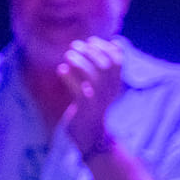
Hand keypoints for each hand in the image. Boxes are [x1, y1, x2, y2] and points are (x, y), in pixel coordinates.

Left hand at [58, 36, 124, 155]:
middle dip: (90, 51)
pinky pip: (79, 90)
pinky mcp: (86, 109)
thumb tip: (113, 42)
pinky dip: (69, 78)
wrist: (92, 138)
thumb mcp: (103, 88)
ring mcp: (98, 100)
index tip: (91, 41)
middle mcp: (110, 91)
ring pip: (93, 76)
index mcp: (115, 84)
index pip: (118, 61)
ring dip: (79, 62)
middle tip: (74, 45)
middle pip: (105, 65)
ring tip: (68, 55)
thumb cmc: (94, 108)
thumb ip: (105, 69)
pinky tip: (61, 70)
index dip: (105, 47)